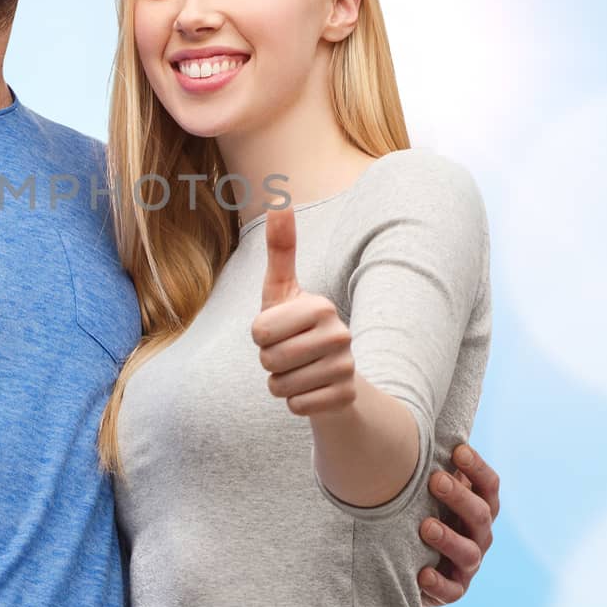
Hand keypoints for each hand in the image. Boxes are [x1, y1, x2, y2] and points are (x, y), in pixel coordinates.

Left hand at [251, 207, 357, 415]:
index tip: (277, 331)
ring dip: (281, 384)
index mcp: (320, 306)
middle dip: (268, 362)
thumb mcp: (282, 289)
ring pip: (280, 387)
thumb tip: (279, 200)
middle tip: (287, 354)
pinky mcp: (346, 398)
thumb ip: (281, 248)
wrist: (332, 373)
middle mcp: (340, 335)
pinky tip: (311, 390)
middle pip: (268, 360)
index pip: (259, 331)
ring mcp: (347, 367)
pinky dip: (296, 403)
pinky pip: (296, 406)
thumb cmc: (295, 325)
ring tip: (299, 371)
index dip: (259, 336)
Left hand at [418, 441, 500, 606]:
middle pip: (481, 515)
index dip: (477, 468)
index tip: (458, 450)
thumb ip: (428, 461)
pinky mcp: (452, 590)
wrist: (408, 560)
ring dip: (448, 538)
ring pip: (470, 552)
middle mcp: (479, 534)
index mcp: (478, 505)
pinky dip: (438, 582)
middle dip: (459, 496)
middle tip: (435, 480)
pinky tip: (422, 572)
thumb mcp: (425, 487)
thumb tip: (409, 417)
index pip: (489, 486)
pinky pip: (452, 591)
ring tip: (425, 526)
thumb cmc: (418, 510)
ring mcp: (467, 564)